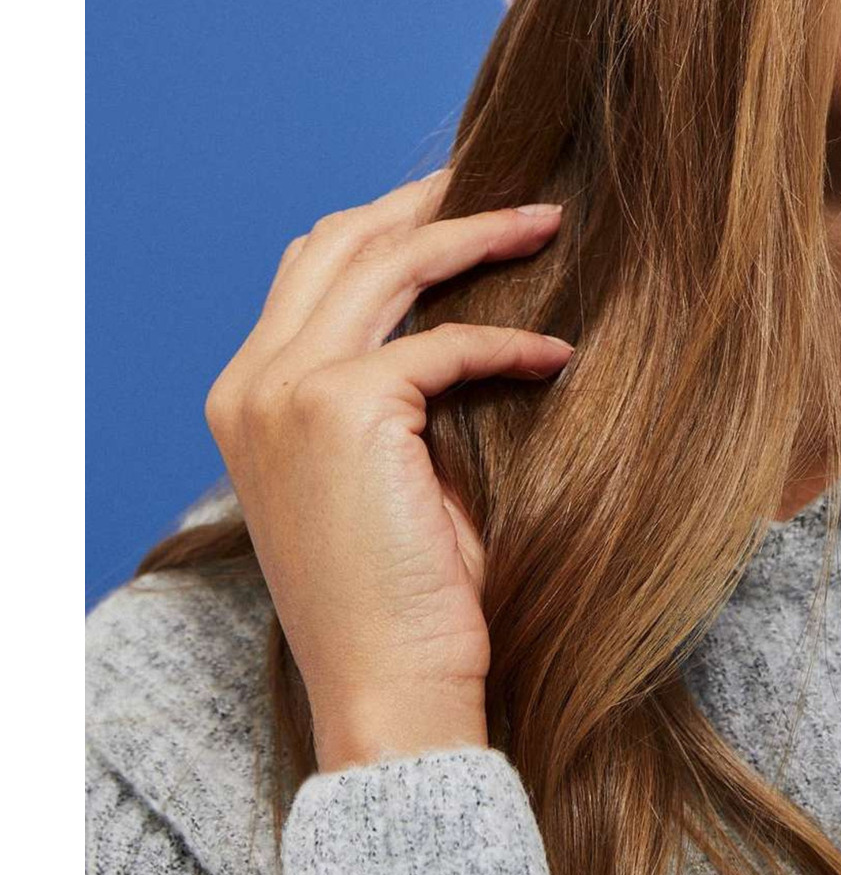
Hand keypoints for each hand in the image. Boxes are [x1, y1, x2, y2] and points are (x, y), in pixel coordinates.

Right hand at [202, 169, 572, 771]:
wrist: (390, 691)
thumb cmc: (402, 596)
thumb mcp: (380, 470)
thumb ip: (396, 387)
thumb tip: (467, 304)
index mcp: (246, 395)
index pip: (312, 269)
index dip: (389, 225)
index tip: (462, 206)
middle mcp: (250, 383)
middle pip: (343, 242)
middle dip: (428, 201)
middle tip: (509, 183)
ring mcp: (285, 392)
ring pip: (388, 263)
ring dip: (474, 232)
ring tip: (548, 221)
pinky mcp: (341, 409)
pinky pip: (444, 343)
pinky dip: (509, 342)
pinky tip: (559, 356)